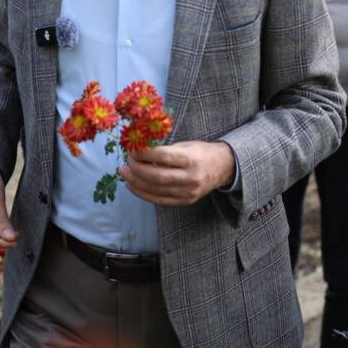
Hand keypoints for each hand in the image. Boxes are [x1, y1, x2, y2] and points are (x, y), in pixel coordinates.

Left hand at [119, 141, 235, 206]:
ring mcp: (188, 192)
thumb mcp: (185, 145)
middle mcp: (190, 177)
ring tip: (124, 173)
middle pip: (157, 176)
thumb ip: (165, 151)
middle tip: (125, 163)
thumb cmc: (201, 152)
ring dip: (136, 182)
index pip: (163, 157)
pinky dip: (143, 193)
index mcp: (190, 159)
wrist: (223, 168)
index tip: (132, 150)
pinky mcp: (185, 201)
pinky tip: (132, 185)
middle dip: (137, 170)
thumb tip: (139, 152)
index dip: (144, 154)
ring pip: (156, 190)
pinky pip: (160, 200)